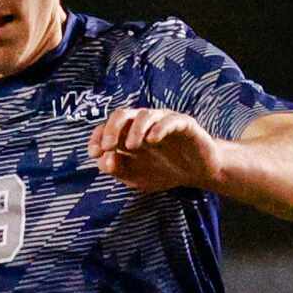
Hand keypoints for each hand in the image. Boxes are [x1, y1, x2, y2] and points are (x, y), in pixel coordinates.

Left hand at [90, 106, 219, 192]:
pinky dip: (158, 128)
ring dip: (134, 129)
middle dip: (111, 129)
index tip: (94, 152)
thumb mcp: (136, 177)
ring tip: (132, 147)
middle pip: (122, 114)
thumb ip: (118, 169)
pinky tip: (152, 140)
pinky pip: (170, 120)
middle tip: (108, 146)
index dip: (97, 136)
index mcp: (129, 134)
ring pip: (144, 114)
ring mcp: (163, 121)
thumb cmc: (164, 171)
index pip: (107, 127)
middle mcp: (144, 124)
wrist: (198, 173)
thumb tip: (103, 160)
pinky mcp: (183, 124)